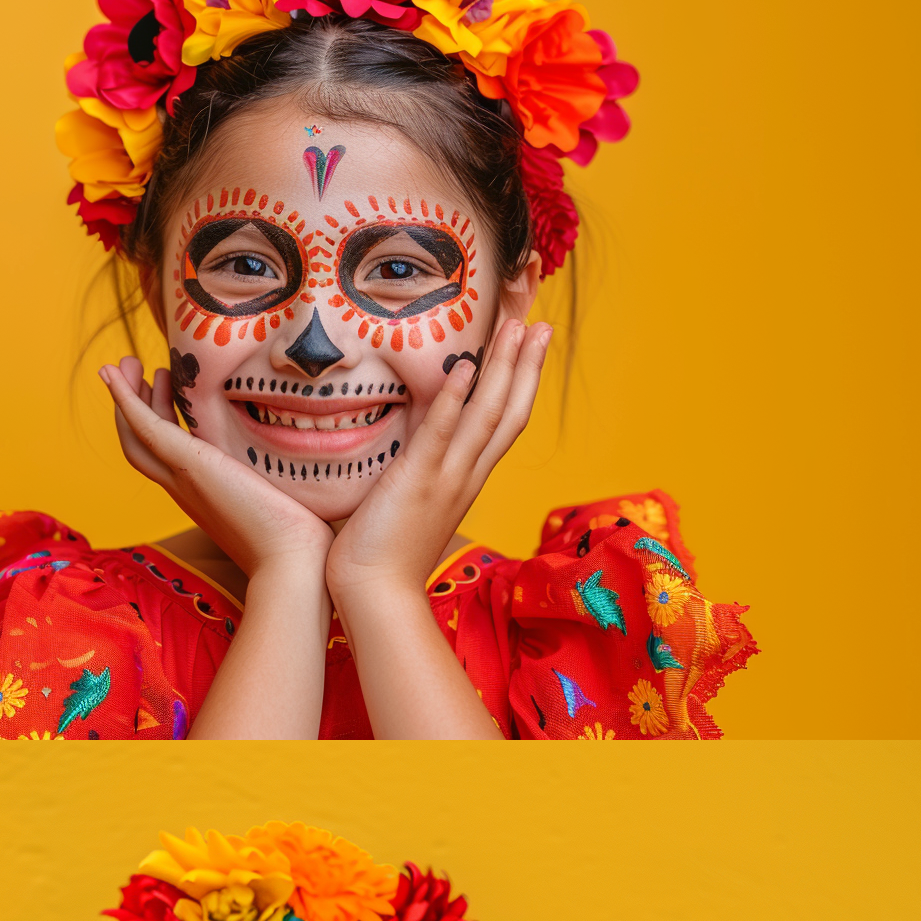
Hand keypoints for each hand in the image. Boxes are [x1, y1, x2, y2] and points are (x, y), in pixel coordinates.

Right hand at [101, 358, 333, 582]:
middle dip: (137, 404)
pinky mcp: (189, 466)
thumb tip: (314, 467)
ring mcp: (183, 479)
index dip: (161, 419)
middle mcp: (187, 489)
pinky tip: (115, 376)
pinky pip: (145, 428)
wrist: (294, 563)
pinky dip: (126, 401)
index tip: (164, 385)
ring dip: (128, 397)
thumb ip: (287, 483)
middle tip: (135, 368)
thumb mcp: (289, 501)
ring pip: (136, 436)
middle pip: (143, 444)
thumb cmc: (304, 543)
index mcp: (207, 495)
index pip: (171, 454)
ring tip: (129, 363)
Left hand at [325, 322, 550, 604]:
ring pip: (490, 416)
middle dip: (528, 365)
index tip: (527, 346)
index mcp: (465, 479)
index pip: (502, 423)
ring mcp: (447, 479)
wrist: (377, 598)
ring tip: (518, 327)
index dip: (519, 382)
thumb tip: (408, 450)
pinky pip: (442, 434)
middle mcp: (467, 476)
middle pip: (511, 412)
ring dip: (506, 368)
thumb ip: (415, 474)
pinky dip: (456, 400)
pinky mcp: (419, 482)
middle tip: (543, 323)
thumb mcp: (407, 505)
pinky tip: (466, 366)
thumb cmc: (382, 557)